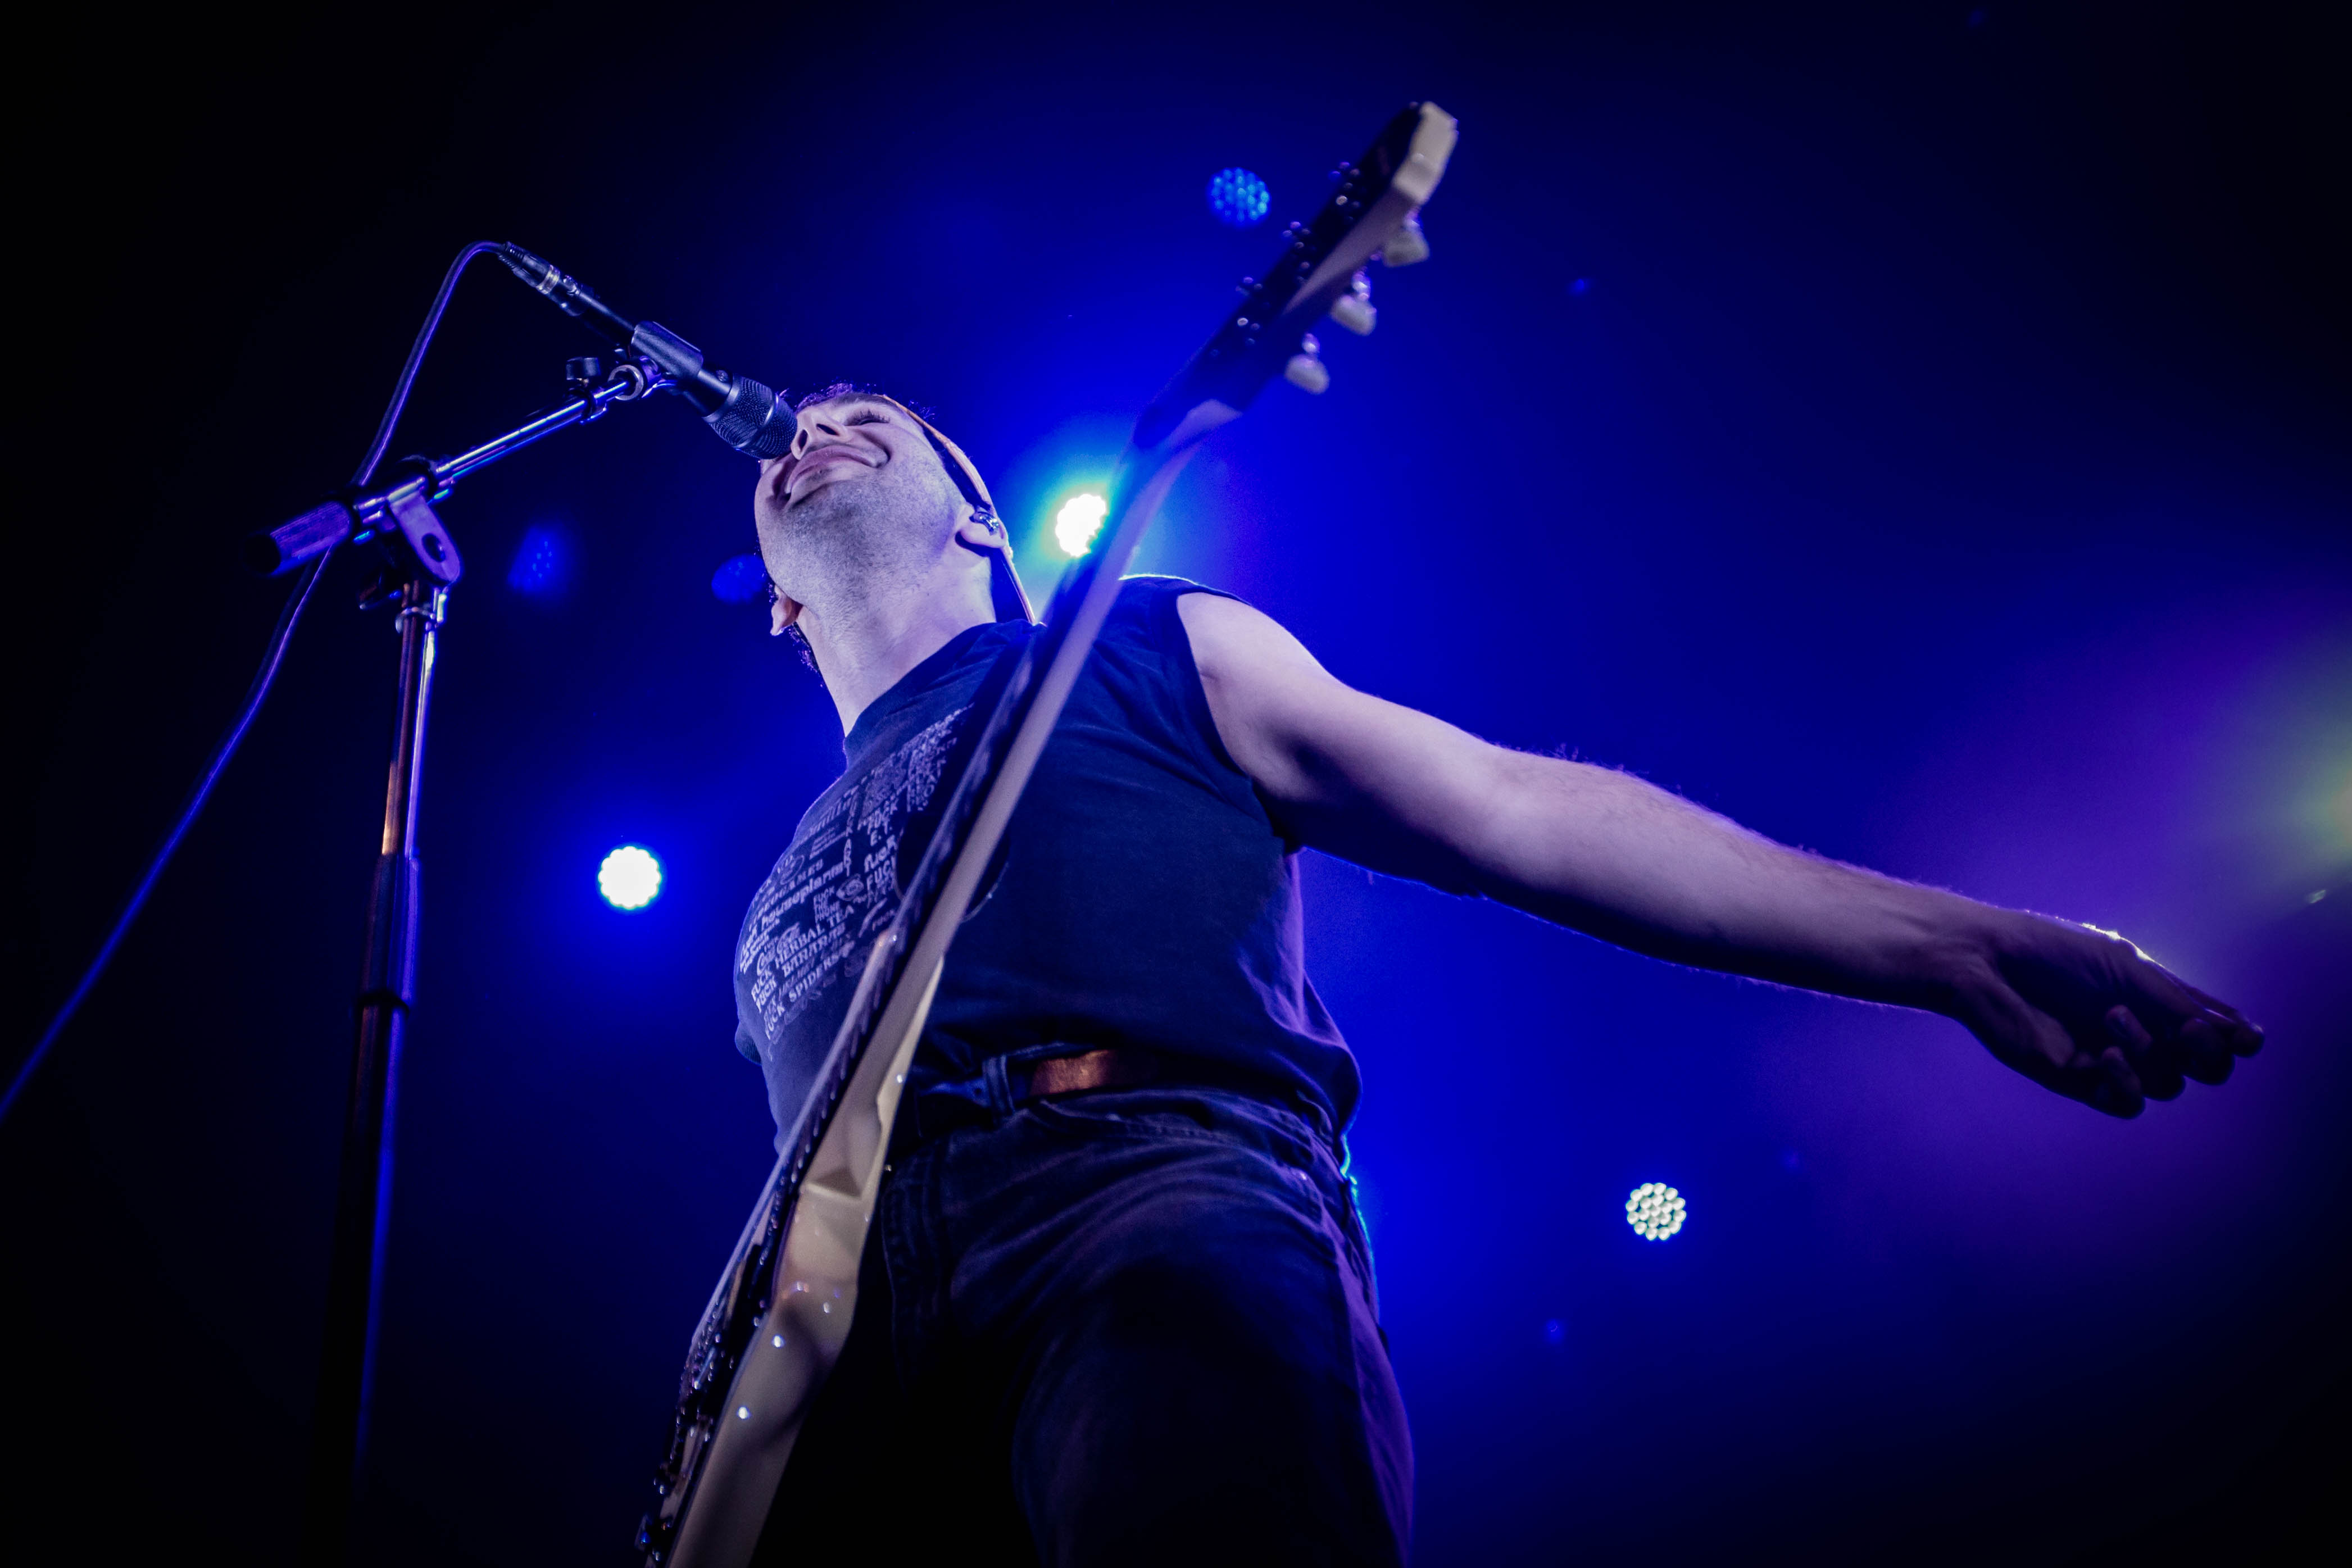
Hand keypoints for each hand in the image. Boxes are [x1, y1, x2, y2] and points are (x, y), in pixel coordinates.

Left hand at [1950, 913, 2263, 1116]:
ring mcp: (2111, 1056)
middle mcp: (2140, 1029)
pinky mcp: (2078, 1079)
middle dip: (2209, 1054)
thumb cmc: (2051, 951)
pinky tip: (2104, 1058)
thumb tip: (2246, 1040)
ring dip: (2151, 1054)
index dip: (2236, 1038)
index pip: (2216, 1027)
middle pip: (2206, 1067)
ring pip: (2167, 1083)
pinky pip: (2127, 1104)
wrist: (1987, 962)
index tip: (2242, 1037)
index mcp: (2155, 995)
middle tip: (2189, 1031)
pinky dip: (2127, 1085)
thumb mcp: (2125, 968)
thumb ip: (2180, 1004)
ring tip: (2110, 1018)